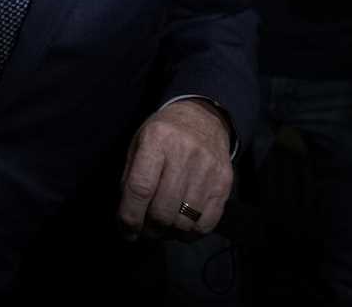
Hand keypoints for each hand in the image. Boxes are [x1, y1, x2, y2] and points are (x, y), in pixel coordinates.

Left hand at [117, 99, 232, 238]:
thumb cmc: (164, 134)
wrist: (203, 118)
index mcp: (157, 139)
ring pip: (184, 221)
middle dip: (149, 229)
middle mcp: (184, 153)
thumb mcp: (139, 143)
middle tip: (144, 231)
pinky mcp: (224, 182)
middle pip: (163, 209)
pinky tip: (181, 227)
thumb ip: (131, 177)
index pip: (141, 188)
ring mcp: (208, 169)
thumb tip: (128, 218)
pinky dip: (190, 233)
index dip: (130, 216)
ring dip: (169, 233)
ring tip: (162, 228)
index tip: (126, 230)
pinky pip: (206, 223)